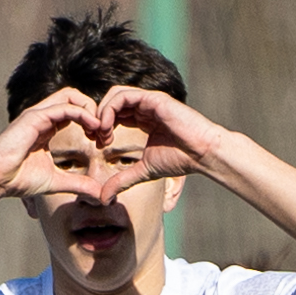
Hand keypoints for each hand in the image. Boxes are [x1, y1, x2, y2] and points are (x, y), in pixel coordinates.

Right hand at [0, 89, 107, 201]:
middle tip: (104, 133)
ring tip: (100, 129)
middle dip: (94, 110)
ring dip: (90, 109)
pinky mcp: (34, 117)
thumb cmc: (18, 179)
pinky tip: (92, 127)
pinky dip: (82, 113)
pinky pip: (63, 107)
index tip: (102, 141)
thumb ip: (78, 184)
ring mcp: (38, 114)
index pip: (75, 111)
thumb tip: (99, 194)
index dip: (92, 122)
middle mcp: (43, 117)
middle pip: (75, 97)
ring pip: (70, 95)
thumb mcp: (56, 182)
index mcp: (48, 127)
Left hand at [92, 85, 224, 200]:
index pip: (115, 113)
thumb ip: (123, 181)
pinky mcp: (153, 99)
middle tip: (95, 138)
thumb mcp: (143, 171)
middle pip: (111, 102)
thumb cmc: (179, 160)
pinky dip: (111, 108)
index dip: (101, 126)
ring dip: (102, 112)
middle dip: (98, 118)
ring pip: (115, 95)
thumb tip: (104, 199)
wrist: (201, 153)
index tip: (98, 145)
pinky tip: (108, 127)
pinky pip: (125, 96)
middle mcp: (145, 107)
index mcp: (143, 119)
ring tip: (101, 134)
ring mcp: (149, 101)